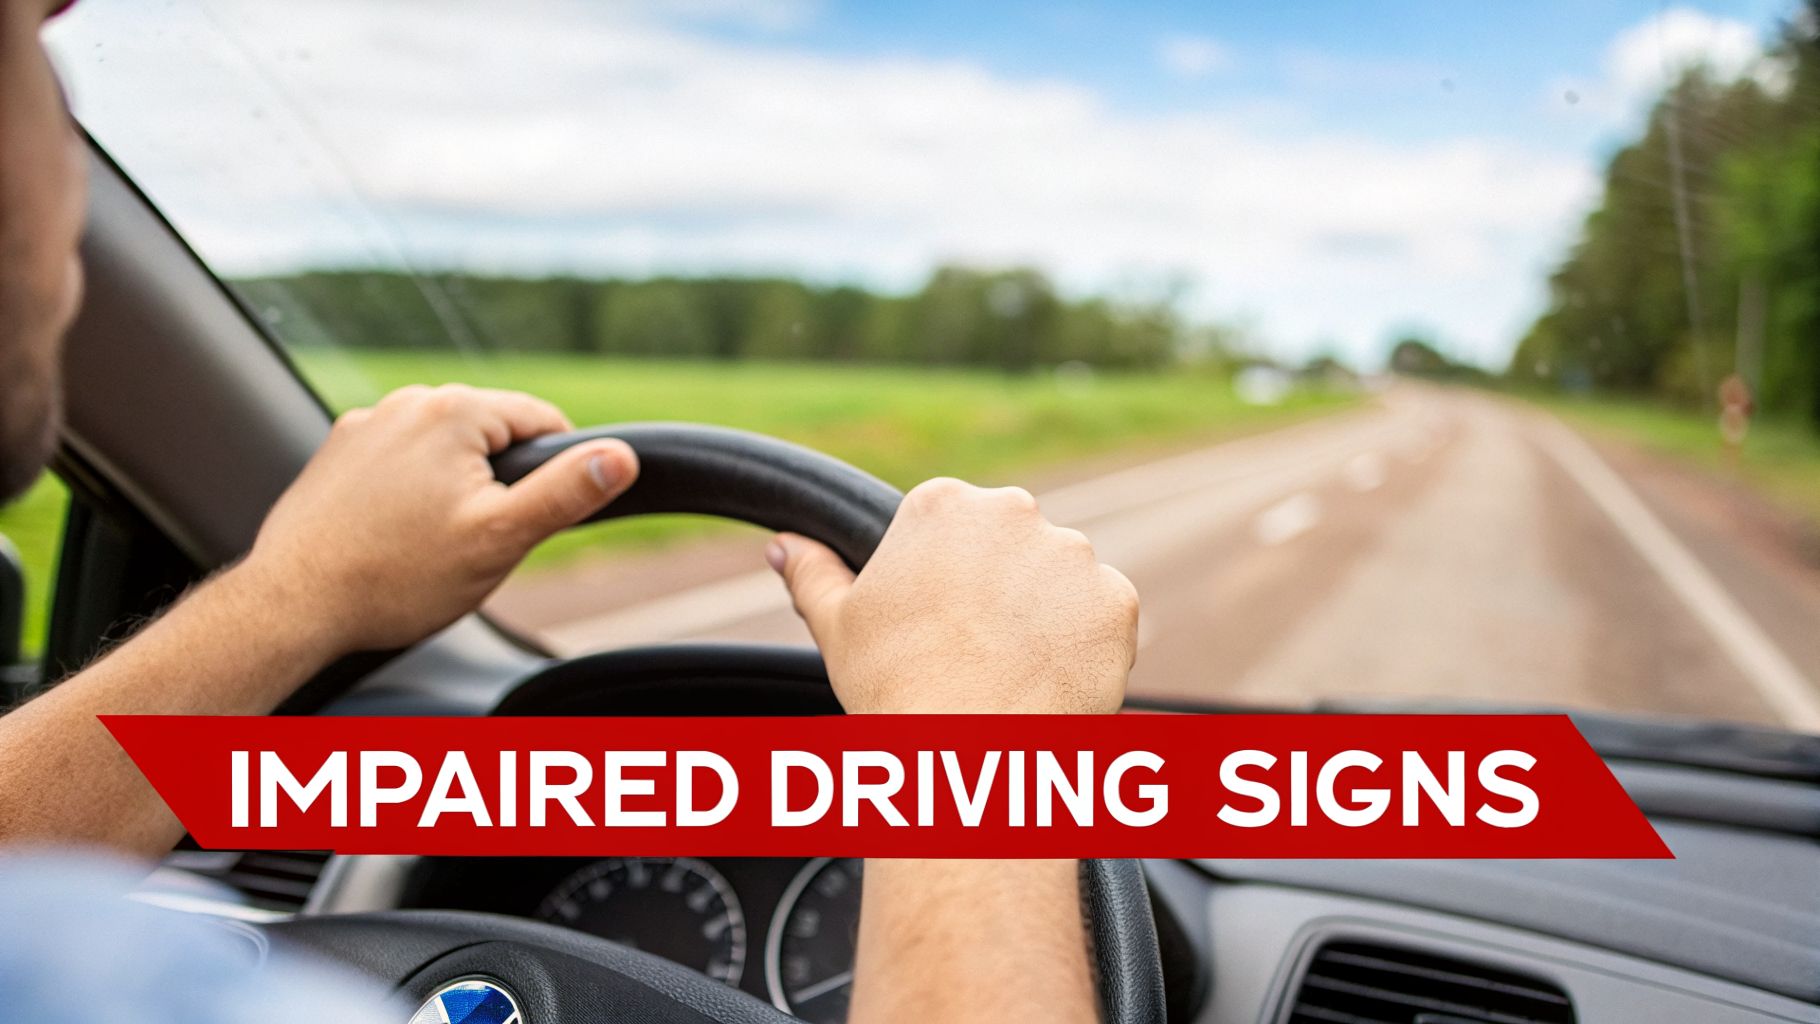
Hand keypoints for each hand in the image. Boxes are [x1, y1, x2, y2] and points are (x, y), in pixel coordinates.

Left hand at [236, 384, 636, 653]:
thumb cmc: (396, 577)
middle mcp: (405, 403)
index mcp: (453, 410)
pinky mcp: (336, 454)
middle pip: (491, 433)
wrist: (292, 605)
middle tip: (482, 542)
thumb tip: (622, 456)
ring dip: (456, 487)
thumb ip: (566, 491)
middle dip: (500, 482)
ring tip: (434, 546)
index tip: (540, 516)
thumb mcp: (501, 538)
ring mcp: (364, 426)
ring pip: (445, 449)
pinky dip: (411, 493)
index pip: (542, 420)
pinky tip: (397, 539)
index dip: (559, 470)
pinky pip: (400, 463)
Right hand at [767, 477, 1136, 713]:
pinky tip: (1047, 681)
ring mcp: (1073, 554)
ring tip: (1011, 674)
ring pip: (1060, 580)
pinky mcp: (1116, 600)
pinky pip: (1102, 616)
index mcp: (942, 504)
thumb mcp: (837, 625)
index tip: (937, 623)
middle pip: (1010, 546)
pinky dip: (1083, 646)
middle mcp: (1014, 512)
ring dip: (1043, 615)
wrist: (968, 754)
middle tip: (974, 652)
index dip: (942, 581)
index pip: (950, 527)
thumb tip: (782, 546)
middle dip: (999, 589)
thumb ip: (812, 573)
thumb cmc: (892, 687)